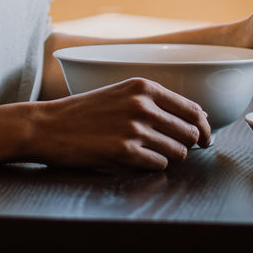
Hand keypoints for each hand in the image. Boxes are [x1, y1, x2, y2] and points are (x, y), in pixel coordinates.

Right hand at [23, 78, 210, 170]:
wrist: (47, 126)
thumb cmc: (83, 112)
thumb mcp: (119, 93)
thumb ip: (154, 102)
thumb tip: (195, 118)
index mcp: (143, 87)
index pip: (193, 109)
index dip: (204, 127)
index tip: (205, 138)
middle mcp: (142, 105)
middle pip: (189, 133)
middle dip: (186, 144)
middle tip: (173, 149)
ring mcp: (134, 129)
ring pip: (178, 152)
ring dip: (168, 156)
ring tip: (146, 152)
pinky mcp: (125, 153)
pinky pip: (158, 165)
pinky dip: (151, 166)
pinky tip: (133, 159)